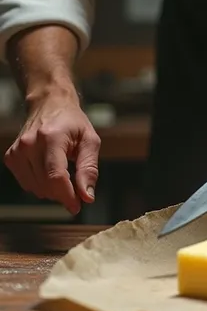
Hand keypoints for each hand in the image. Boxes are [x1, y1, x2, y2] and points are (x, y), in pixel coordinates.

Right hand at [4, 91, 100, 214]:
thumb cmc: (72, 122)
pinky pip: (26, 184)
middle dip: (63, 193)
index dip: (66, 196)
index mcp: (51, 137)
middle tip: (75, 186)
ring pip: (35, 189)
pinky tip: (48, 170)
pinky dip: (40, 184)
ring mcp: (17, 150)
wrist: (50, 104)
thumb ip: (89, 169)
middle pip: (45, 186)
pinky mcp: (11, 156)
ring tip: (62, 171)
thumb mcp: (90, 141)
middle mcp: (30, 143)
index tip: (77, 206)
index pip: (55, 177)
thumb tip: (87, 196)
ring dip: (51, 190)